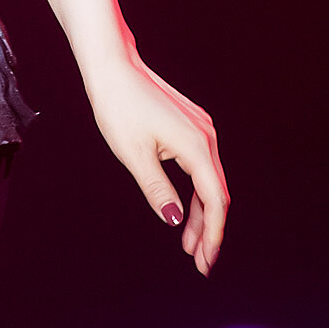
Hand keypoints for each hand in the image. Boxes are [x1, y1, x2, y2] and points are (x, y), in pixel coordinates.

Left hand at [83, 50, 228, 274]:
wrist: (112, 66)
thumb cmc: (119, 105)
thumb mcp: (134, 155)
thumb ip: (157, 190)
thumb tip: (175, 220)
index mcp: (196, 146)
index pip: (214, 200)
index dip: (213, 234)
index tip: (206, 261)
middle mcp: (205, 136)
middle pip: (216, 193)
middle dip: (209, 229)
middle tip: (200, 261)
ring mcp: (200, 129)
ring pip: (208, 180)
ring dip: (201, 212)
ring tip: (190, 243)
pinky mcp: (191, 125)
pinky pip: (200, 166)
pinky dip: (195, 191)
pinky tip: (185, 209)